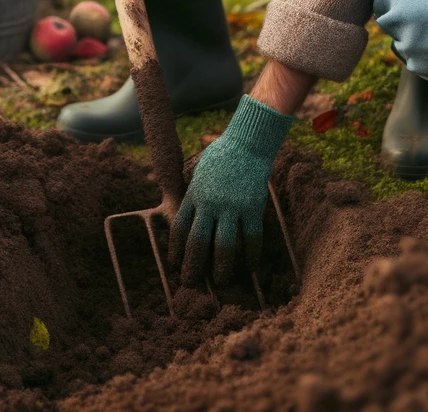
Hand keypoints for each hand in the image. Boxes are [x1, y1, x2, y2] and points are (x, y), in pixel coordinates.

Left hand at [169, 95, 292, 284]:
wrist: (247, 143)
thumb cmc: (220, 155)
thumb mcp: (198, 172)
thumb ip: (191, 193)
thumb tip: (184, 214)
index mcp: (194, 194)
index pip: (179, 228)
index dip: (176, 250)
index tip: (174, 264)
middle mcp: (210, 203)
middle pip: (197, 242)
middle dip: (192, 267)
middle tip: (190, 284)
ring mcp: (232, 206)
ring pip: (224, 246)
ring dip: (220, 269)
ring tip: (219, 282)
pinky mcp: (252, 208)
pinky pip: (251, 239)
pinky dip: (250, 256)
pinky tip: (249, 267)